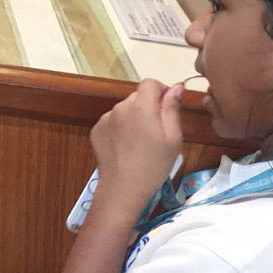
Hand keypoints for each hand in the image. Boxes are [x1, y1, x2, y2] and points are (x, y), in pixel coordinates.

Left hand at [88, 79, 183, 220]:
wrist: (123, 188)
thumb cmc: (154, 165)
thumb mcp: (173, 137)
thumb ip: (172, 108)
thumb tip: (176, 87)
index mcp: (141, 106)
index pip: (150, 83)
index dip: (162, 91)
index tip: (168, 107)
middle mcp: (120, 107)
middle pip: (137, 96)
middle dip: (148, 106)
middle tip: (156, 130)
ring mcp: (105, 119)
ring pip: (124, 109)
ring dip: (134, 117)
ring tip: (140, 142)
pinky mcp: (96, 130)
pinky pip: (113, 121)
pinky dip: (121, 127)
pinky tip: (126, 147)